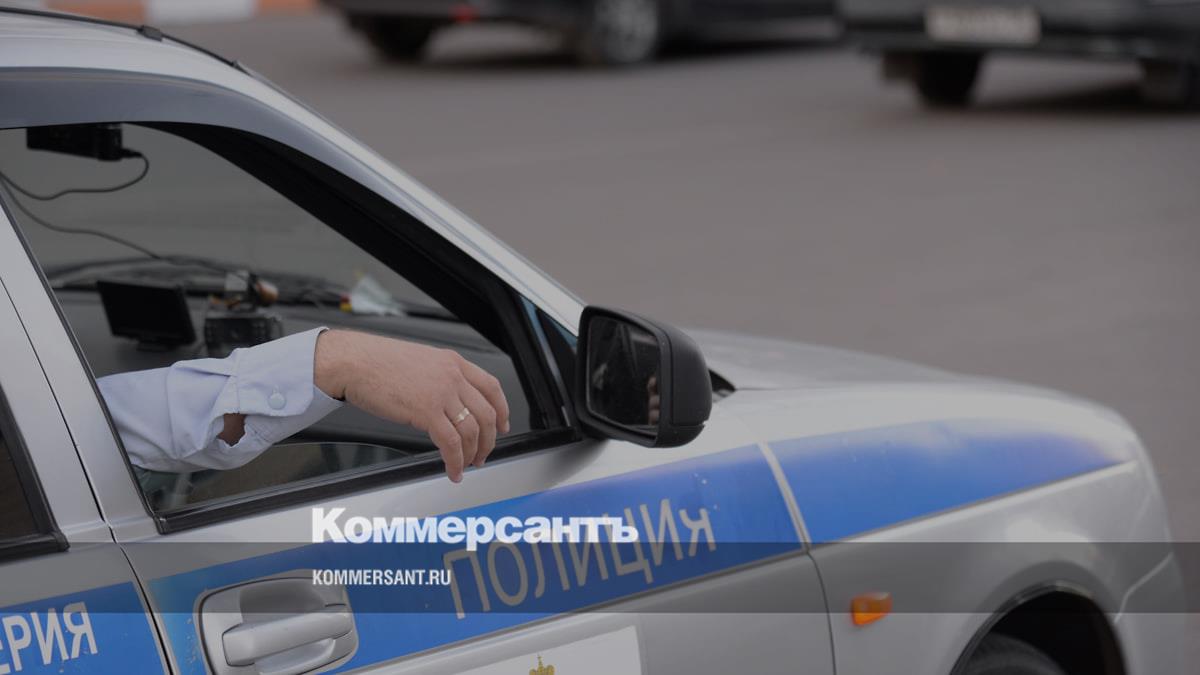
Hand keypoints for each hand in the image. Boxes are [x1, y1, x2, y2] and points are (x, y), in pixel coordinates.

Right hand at [314, 330, 510, 482]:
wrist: (355, 361)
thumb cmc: (378, 362)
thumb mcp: (421, 362)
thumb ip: (440, 379)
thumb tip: (449, 405)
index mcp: (453, 362)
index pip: (492, 387)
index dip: (502, 410)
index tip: (502, 425)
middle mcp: (453, 376)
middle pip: (487, 414)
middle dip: (489, 440)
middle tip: (483, 454)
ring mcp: (442, 393)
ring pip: (473, 431)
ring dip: (473, 454)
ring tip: (466, 465)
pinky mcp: (427, 412)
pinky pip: (451, 443)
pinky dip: (455, 461)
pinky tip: (452, 469)